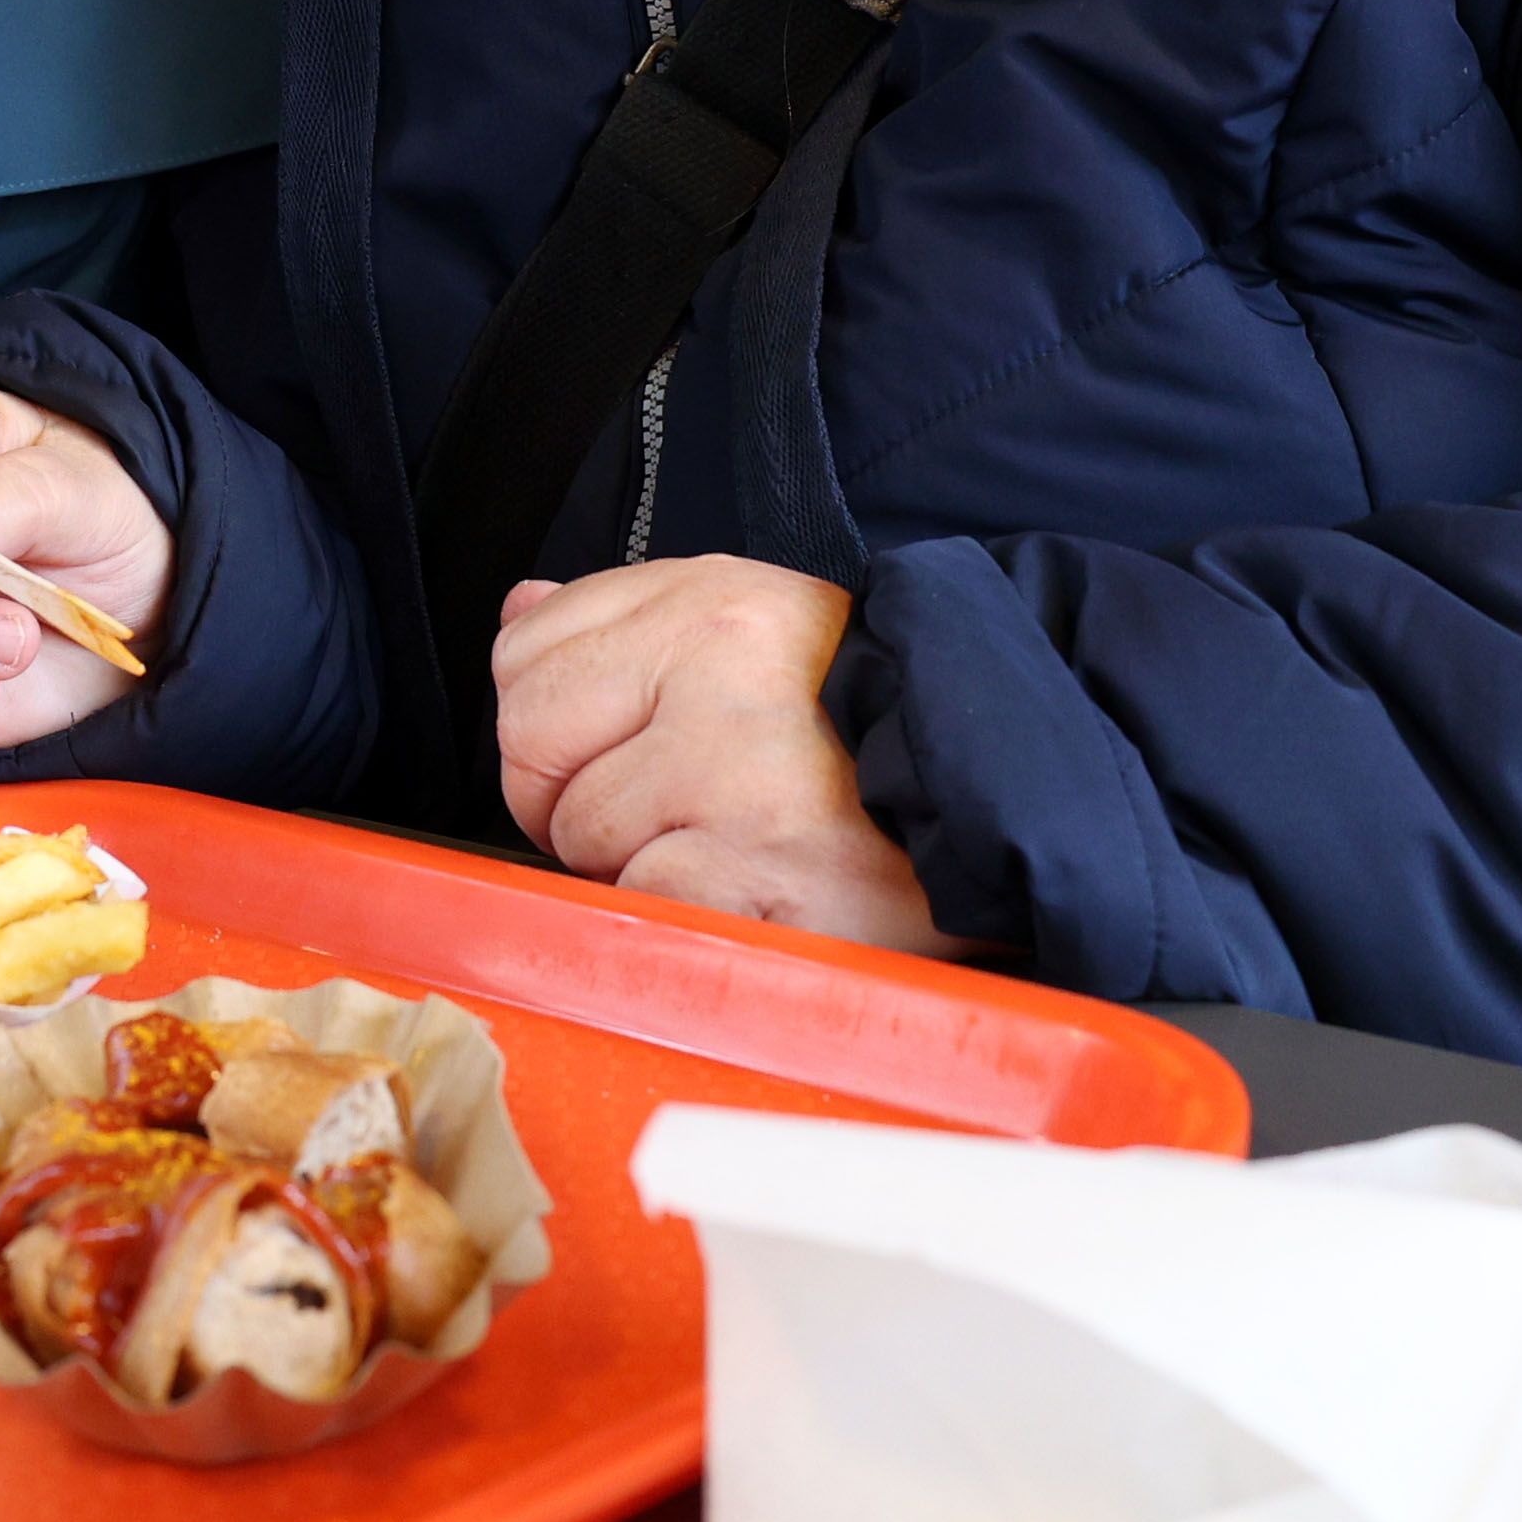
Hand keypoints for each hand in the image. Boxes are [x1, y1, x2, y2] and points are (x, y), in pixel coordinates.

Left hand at [489, 556, 949, 951]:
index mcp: (713, 601)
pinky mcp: (761, 875)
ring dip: (641, 867)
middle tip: (679, 810)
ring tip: (737, 848)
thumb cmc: (864, 732)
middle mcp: (723, 669)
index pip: (523, 655)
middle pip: (531, 752)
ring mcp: (741, 774)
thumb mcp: (757, 636)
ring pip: (582, 841)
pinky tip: (756, 895)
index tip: (628, 744)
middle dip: (579, 802)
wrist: (1001, 807)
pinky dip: (686, 919)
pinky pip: (643, 907)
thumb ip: (628, 623)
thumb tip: (519, 610)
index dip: (556, 726)